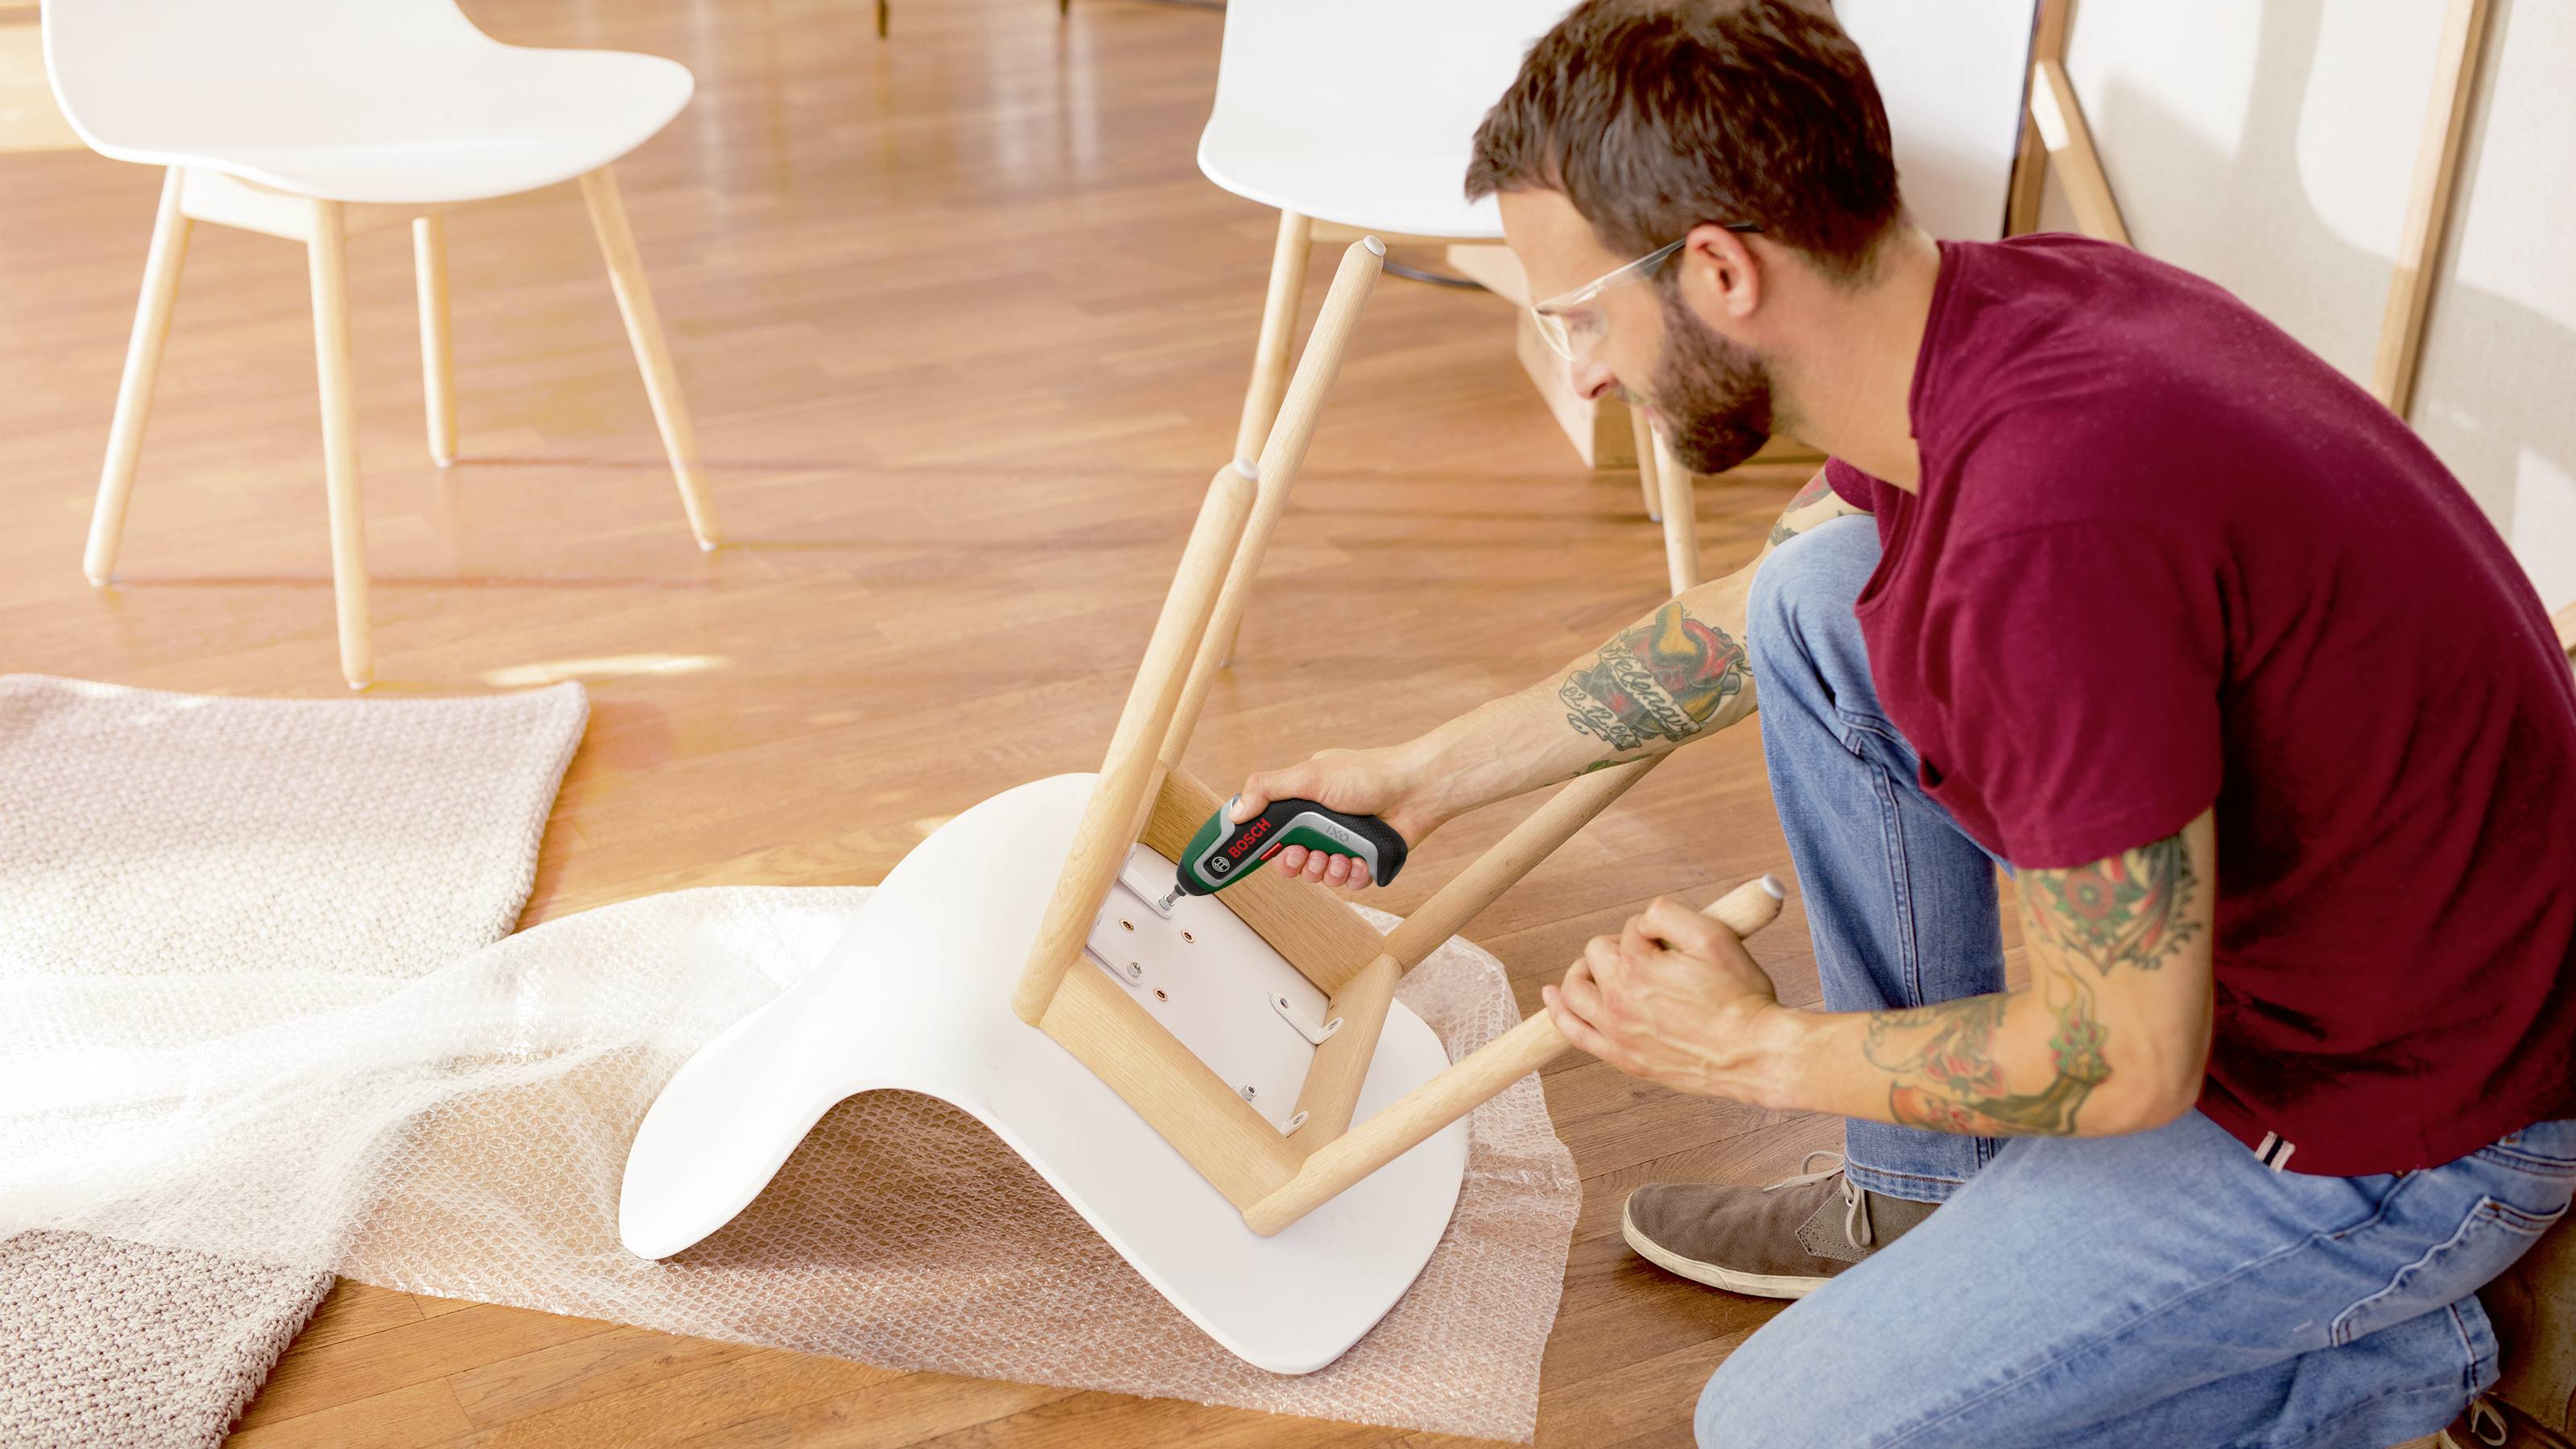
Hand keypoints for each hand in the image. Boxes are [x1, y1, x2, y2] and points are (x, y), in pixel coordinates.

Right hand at [1234, 744, 1444, 891]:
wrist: (1417, 789)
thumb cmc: (1367, 775)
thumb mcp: (1309, 775)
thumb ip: (1268, 790)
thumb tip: (1235, 812)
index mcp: (1304, 807)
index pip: (1272, 834)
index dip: (1265, 848)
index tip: (1262, 854)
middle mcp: (1322, 827)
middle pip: (1294, 861)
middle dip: (1296, 863)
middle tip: (1305, 855)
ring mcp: (1345, 845)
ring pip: (1321, 876)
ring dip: (1326, 870)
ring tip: (1339, 855)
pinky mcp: (1366, 863)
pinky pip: (1349, 884)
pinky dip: (1352, 875)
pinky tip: (1359, 861)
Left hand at [1542, 895, 1789, 1102]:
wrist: (1754, 1054)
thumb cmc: (1741, 997)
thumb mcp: (1714, 937)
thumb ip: (1670, 914)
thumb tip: (1644, 918)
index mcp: (1639, 965)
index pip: (1628, 929)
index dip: (1652, 932)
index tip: (1674, 944)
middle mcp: (1619, 998)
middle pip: (1595, 954)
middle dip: (1618, 947)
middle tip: (1649, 956)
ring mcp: (1617, 1031)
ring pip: (1573, 989)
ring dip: (1582, 971)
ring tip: (1598, 968)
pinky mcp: (1623, 1057)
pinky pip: (1573, 1031)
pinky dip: (1558, 1010)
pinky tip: (1552, 995)